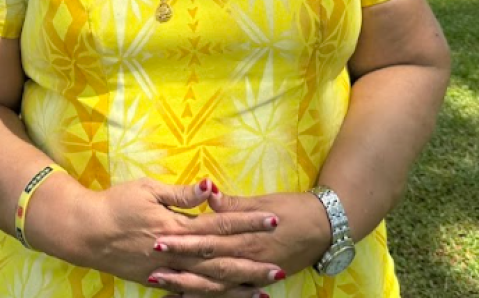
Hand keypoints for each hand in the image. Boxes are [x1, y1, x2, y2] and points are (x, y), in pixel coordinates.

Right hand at [40, 177, 282, 293]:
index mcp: (177, 227)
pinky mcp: (158, 282)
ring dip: (237, 289)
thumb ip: (182, 194)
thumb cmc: (116, 204)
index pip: (221, 225)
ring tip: (262, 293)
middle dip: (252, 266)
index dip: (248, 223)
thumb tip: (211, 188)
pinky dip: (210, 297)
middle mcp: (177, 254)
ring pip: (209, 285)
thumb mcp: (148, 189)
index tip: (273, 220)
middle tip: (280, 268)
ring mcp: (168, 273)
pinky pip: (190, 293)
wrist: (85, 233)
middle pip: (221, 262)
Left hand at [153, 190, 332, 283]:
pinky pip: (231, 293)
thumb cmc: (292, 208)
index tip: (159, 237)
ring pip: (216, 284)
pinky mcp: (258, 280)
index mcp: (247, 233)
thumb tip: (206, 191)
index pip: (209, 236)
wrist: (324, 227)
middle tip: (154, 262)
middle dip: (180, 263)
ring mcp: (253, 272)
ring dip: (189, 284)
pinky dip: (212, 296)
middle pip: (208, 262)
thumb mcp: (262, 200)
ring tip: (163, 283)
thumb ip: (233, 203)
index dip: (184, 238)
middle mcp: (248, 256)